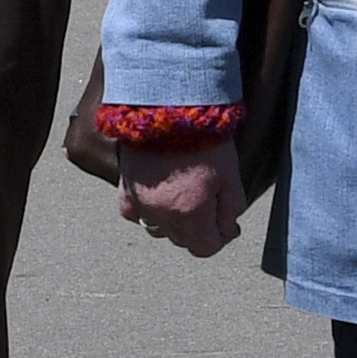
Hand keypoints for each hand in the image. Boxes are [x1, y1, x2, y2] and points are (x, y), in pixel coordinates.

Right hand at [117, 133, 251, 257]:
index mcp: (190, 212)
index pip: (204, 248)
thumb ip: (231, 208)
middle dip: (200, 230)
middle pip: (182, 240)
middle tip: (211, 208)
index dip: (220, 239)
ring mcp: (140, 202)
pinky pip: (134, 214)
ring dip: (175, 224)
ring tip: (186, 202)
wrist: (168, 108)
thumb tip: (228, 230)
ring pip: (158, 230)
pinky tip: (159, 201)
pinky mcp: (125, 188)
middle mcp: (161, 213)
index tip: (227, 226)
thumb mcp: (231, 174)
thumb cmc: (204, 139)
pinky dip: (147, 213)